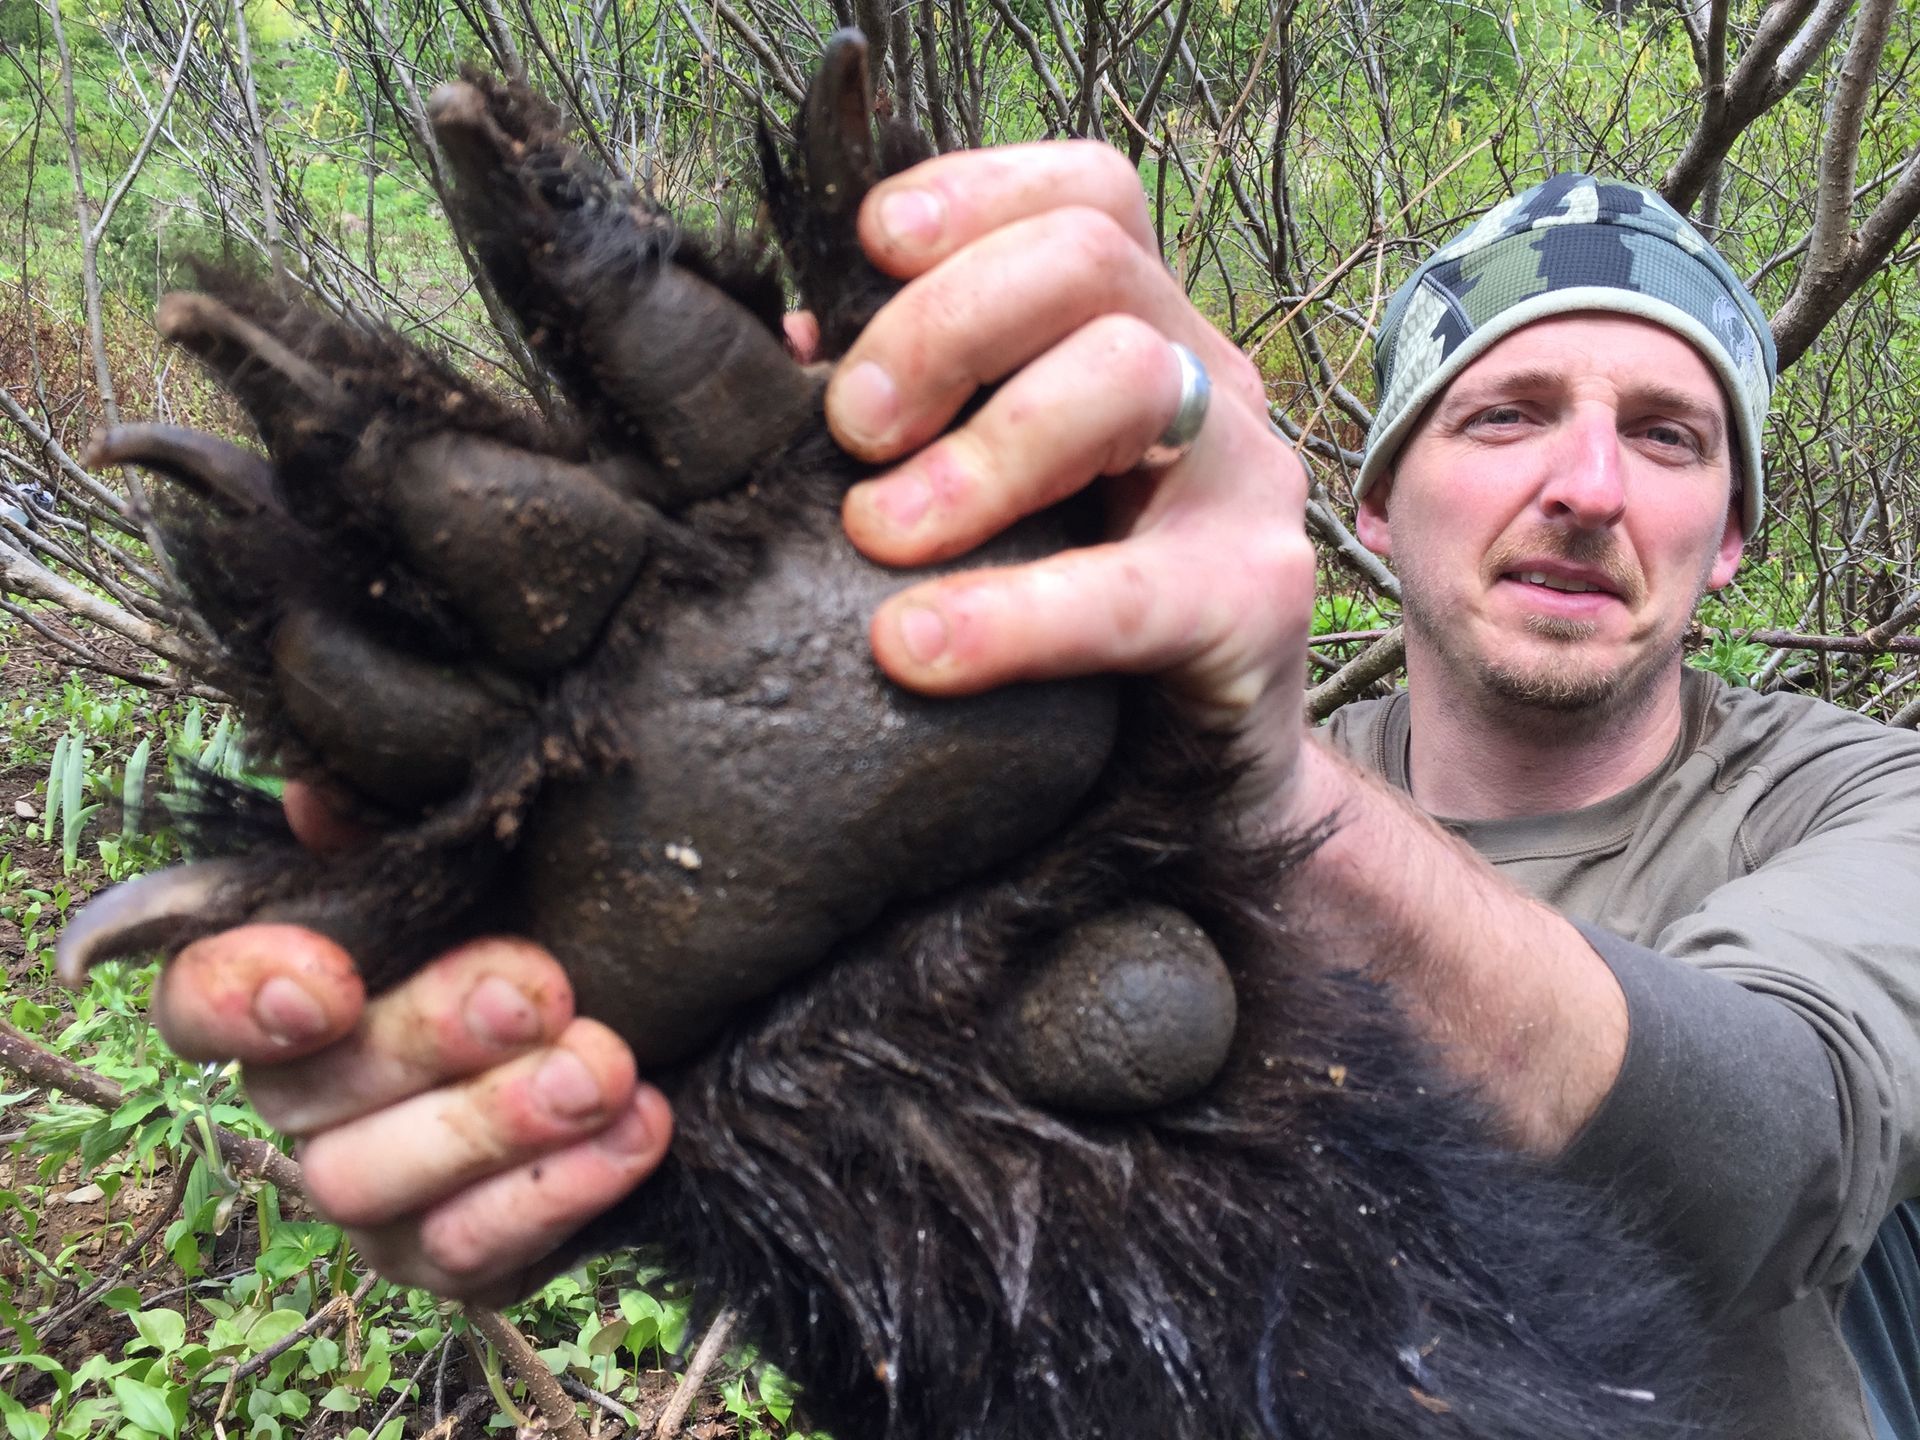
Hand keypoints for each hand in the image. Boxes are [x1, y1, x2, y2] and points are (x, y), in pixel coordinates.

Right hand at [149, 787, 673, 1305]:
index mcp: (290, 988)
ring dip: (498, 1125)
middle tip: (540, 992)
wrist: (657, 1008)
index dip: (240, 1001)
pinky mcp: (451, 1260)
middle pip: (305, 1097)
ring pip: (371, 1188)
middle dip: (427, 1040)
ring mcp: (371, 1194)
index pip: (197, 1003)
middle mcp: (306, 1102)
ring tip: (605, 1069)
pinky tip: (638, 1127)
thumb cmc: (545, 914)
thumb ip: (398, 835)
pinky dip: (559, 1194)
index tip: (329, 983)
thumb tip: (319, 799)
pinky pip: (471, 1257)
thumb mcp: (486, 862)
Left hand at [829, 141, 1314, 794]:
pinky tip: (915, 649)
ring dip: (981, 452)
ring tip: (879, 536)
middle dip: (944, 323)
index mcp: (1144, 331)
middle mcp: (1208, 381)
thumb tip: (794, 349)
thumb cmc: (1064, 624)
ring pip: (1130, 375)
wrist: (1184, 783)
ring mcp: (1246, 480)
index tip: (866, 250)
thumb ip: (914, 416)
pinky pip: (1132, 589)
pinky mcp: (1257, 598)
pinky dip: (1011, 615)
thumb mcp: (989, 497)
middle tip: (852, 430)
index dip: (974, 192)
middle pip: (1091, 257)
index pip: (1088, 194)